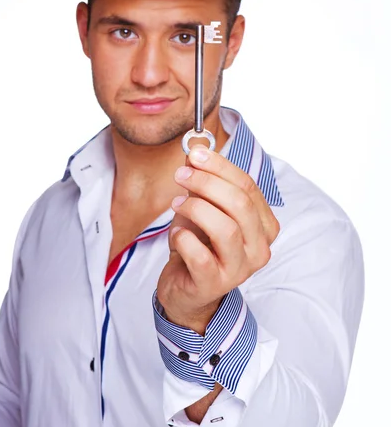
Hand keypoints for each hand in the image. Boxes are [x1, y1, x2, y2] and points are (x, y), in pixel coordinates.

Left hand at [156, 144, 279, 333]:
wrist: (187, 288)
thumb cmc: (200, 244)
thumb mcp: (204, 208)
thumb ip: (204, 181)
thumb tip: (196, 152)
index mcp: (264, 225)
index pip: (248, 186)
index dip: (220, 166)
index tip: (195, 154)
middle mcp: (259, 248)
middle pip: (239, 203)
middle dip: (206, 183)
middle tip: (181, 174)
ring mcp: (240, 269)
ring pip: (225, 228)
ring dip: (195, 208)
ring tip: (178, 203)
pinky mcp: (215, 284)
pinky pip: (199, 255)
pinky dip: (182, 238)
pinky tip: (176, 236)